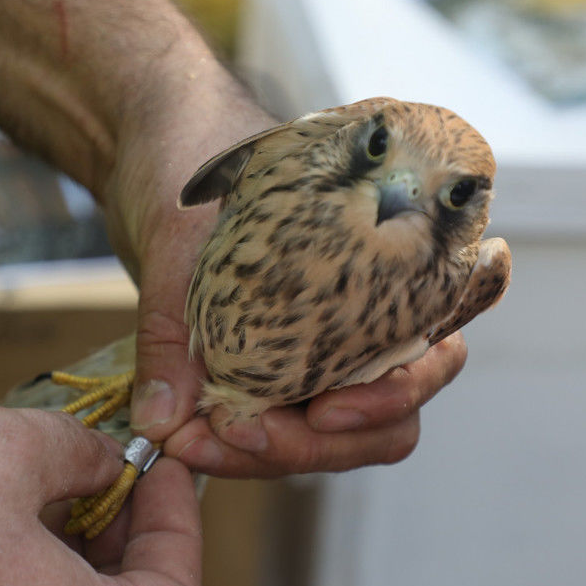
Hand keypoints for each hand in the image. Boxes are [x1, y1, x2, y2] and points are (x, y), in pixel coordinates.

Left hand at [108, 88, 468, 478]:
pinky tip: (190, 434)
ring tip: (200, 441)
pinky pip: (280, 420)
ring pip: (334, 431)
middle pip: (389, 416)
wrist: (148, 132)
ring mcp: (323, 344)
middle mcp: (370, 312)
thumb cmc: (192, 150)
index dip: (397, 394)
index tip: (327, 409)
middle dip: (318, 445)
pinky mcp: (273, 362)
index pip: (436, 350)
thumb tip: (168, 419)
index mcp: (390, 261)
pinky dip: (242, 440)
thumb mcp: (182, 234)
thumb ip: (173, 330)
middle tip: (240, 436)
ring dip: (276, 452)